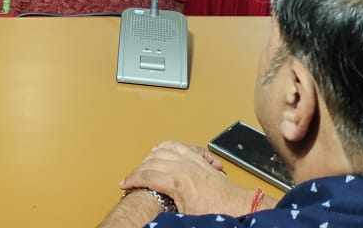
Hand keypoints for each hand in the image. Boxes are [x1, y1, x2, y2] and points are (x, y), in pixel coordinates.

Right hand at [120, 141, 255, 215]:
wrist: (238, 207)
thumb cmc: (215, 214)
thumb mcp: (184, 216)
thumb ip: (166, 208)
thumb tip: (152, 212)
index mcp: (177, 181)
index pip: (146, 176)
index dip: (132, 180)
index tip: (125, 185)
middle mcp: (183, 166)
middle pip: (152, 161)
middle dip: (139, 169)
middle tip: (132, 178)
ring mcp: (192, 160)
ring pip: (165, 149)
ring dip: (152, 156)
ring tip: (144, 164)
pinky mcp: (201, 159)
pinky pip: (180, 145)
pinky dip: (169, 146)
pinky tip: (165, 149)